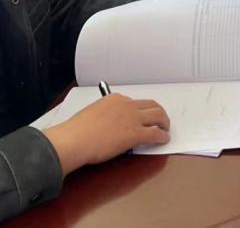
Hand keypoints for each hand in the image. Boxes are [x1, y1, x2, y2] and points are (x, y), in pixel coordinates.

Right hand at [42, 94, 169, 174]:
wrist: (73, 140)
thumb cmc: (76, 132)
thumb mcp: (92, 115)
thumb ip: (105, 116)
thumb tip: (110, 126)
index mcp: (114, 99)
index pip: (134, 102)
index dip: (140, 110)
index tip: (142, 117)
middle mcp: (127, 105)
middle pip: (151, 105)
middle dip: (159, 112)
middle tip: (161, 120)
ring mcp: (133, 118)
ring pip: (158, 116)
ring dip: (164, 122)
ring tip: (165, 129)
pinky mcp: (136, 133)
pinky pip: (155, 133)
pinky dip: (162, 136)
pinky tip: (164, 140)